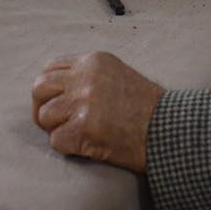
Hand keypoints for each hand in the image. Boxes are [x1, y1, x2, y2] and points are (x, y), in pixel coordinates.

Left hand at [31, 52, 163, 172]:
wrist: (171, 130)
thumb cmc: (149, 109)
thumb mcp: (118, 75)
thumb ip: (89, 77)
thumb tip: (59, 91)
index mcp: (93, 61)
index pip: (51, 68)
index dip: (50, 89)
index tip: (57, 103)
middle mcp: (85, 77)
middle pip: (39, 88)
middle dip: (43, 108)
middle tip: (57, 123)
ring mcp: (83, 102)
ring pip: (44, 116)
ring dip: (57, 130)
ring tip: (78, 136)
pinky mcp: (84, 129)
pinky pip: (57, 141)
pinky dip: (68, 148)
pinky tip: (88, 146)